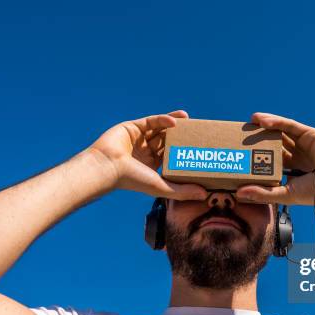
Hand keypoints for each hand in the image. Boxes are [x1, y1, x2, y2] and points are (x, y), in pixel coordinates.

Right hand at [89, 110, 207, 200]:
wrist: (108, 167)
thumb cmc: (132, 180)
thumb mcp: (162, 187)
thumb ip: (183, 192)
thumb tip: (205, 194)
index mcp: (151, 165)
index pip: (172, 156)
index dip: (184, 152)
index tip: (200, 149)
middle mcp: (145, 151)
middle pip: (168, 141)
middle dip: (182, 136)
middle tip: (197, 132)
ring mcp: (139, 138)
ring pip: (161, 129)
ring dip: (176, 125)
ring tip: (190, 121)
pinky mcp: (133, 127)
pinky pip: (151, 121)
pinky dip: (164, 120)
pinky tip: (176, 122)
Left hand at [236, 112, 314, 206]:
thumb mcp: (283, 194)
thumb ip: (262, 193)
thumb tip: (238, 193)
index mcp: (290, 167)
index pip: (268, 157)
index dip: (254, 153)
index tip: (237, 151)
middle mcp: (296, 153)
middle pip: (272, 141)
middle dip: (257, 137)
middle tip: (239, 134)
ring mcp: (302, 142)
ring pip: (279, 130)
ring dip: (263, 125)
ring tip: (248, 122)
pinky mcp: (309, 134)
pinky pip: (289, 125)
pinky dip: (275, 121)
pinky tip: (261, 121)